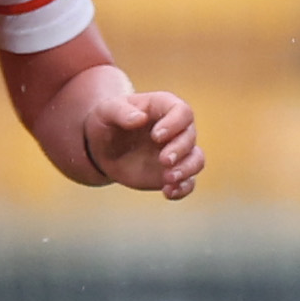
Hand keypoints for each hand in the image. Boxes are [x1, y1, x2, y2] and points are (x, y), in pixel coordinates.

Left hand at [79, 74, 201, 199]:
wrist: (103, 148)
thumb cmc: (106, 122)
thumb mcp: (106, 112)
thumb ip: (120, 112)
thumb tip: (140, 118)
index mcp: (163, 107)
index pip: (182, 111)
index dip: (174, 124)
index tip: (156, 136)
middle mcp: (176, 129)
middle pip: (190, 136)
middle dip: (180, 150)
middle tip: (163, 160)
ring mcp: (177, 152)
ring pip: (196, 159)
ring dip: (187, 170)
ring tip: (168, 179)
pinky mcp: (174, 172)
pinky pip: (188, 182)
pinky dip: (182, 189)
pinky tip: (168, 193)